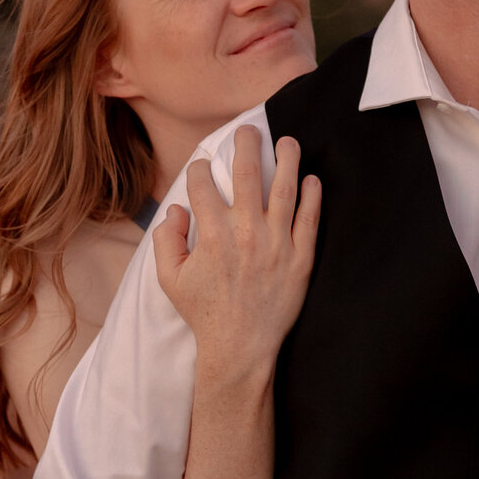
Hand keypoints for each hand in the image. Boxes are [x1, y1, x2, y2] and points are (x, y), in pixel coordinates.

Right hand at [153, 129, 320, 380]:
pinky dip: (312, 196)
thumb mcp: (170, 279)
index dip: (199, 170)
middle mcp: (246, 231)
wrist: (240, 348)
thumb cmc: (204, 313)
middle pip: (247, 172)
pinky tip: (312, 179)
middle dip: (246, 144)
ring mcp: (277, 243)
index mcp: (212, 233)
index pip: (202, 184)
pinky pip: (310, 219)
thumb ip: (166, 240)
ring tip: (288, 141)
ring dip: (286, 158)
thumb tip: (175, 209)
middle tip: (248, 130)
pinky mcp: (300, 258)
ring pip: (285, 188)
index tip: (202, 168)